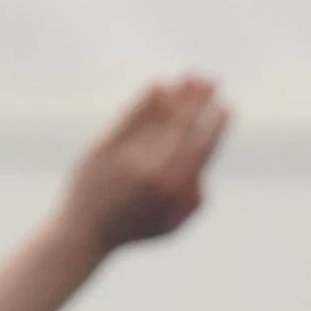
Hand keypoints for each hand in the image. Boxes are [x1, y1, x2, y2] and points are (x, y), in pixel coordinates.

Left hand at [61, 76, 230, 254]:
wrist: (83, 233)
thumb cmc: (131, 230)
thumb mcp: (170, 226)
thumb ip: (193, 202)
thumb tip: (203, 171)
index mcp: (174, 189)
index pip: (202, 148)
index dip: (216, 124)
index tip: (226, 107)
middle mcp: (154, 170)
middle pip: (183, 125)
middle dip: (200, 100)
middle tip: (213, 80)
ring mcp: (128, 157)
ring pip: (158, 118)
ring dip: (178, 94)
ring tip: (191, 78)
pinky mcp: (105, 147)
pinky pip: (130, 118)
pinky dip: (146, 100)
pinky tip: (160, 85)